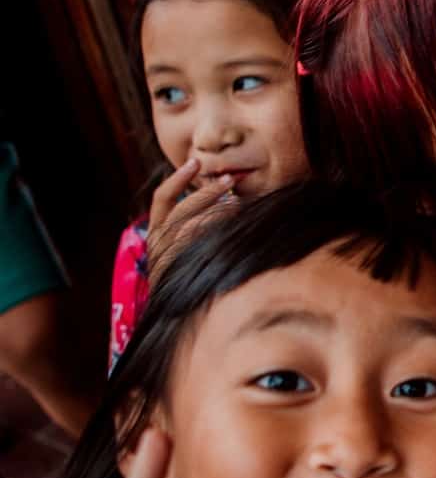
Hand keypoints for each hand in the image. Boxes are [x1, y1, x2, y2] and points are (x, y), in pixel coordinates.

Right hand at [145, 161, 238, 281]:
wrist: (178, 316)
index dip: (178, 179)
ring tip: (237, 204)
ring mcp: (167, 259)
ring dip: (216, 212)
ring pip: (191, 226)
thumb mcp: (182, 247)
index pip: (162, 198)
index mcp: (155, 233)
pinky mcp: (179, 272)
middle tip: (229, 180)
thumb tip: (223, 197)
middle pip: (180, 209)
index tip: (195, 162)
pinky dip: (215, 234)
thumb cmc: (186, 274)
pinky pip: (198, 247)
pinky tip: (233, 227)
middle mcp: (157, 244)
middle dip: (206, 192)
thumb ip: (192, 223)